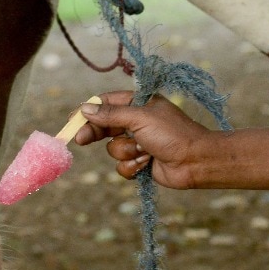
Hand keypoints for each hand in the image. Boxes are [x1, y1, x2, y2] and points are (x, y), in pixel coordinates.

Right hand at [74, 91, 213, 187]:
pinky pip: (122, 166)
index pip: (106, 103)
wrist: (196, 162)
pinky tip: (146, 163)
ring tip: (144, 151)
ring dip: (126, 152)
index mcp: (138, 103)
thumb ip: (111, 115)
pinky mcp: (140, 162)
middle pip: (104, 126)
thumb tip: (85, 109)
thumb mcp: (140, 118)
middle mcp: (136, 121)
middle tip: (80, 140)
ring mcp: (138, 142)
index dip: (88, 111)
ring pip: (113, 148)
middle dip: (95, 133)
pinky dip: (132, 166)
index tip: (73, 120)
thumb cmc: (172, 134)